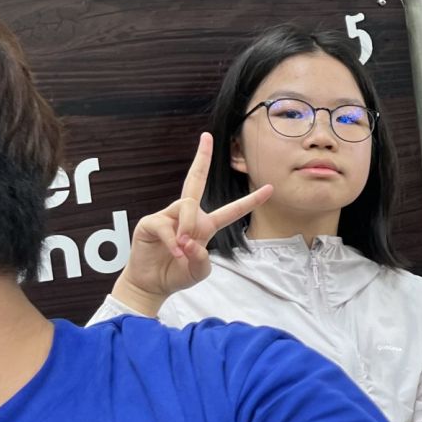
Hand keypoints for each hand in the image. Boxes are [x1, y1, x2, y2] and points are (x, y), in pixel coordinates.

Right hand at [108, 134, 270, 313]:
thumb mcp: (198, 271)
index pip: (232, 210)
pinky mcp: (151, 222)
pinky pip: (165, 223)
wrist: (151, 284)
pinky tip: (174, 250)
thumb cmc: (176, 274)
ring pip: (187, 205)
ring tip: (184, 247)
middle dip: (202, 157)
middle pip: (196, 180)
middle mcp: (188, 215)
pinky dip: (172, 239)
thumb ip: (202, 259)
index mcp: (206, 225)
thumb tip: (190, 242)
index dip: (251, 201)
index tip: (270, 188)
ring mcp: (168, 216)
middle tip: (207, 137)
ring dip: (189, 227)